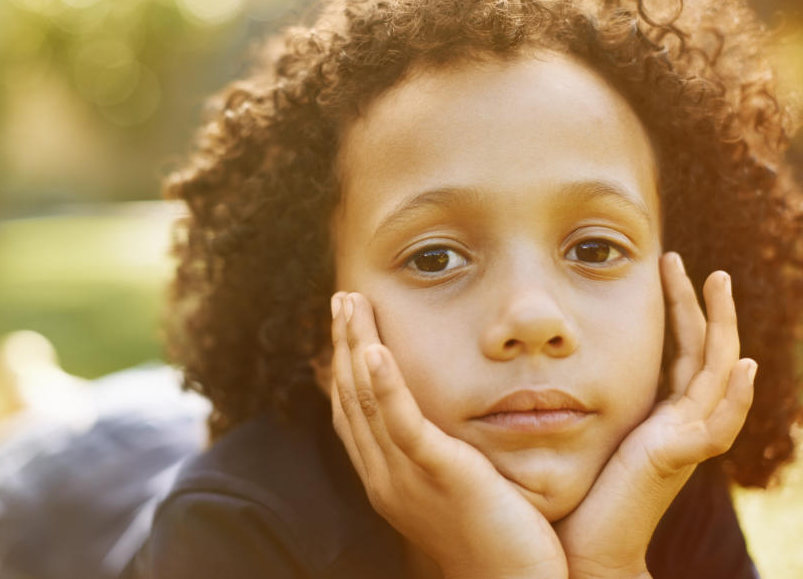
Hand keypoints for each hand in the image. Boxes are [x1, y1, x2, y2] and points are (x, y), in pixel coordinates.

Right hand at [330, 292, 566, 578]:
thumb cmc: (500, 542)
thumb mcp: (459, 491)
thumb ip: (443, 455)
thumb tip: (443, 425)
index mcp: (388, 479)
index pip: (354, 412)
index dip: (346, 365)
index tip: (348, 325)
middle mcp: (385, 476)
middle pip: (352, 398)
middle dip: (344, 344)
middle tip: (343, 299)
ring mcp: (406, 477)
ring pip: (368, 400)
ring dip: (357, 346)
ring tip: (352, 304)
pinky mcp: (438, 474)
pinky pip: (402, 423)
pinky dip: (385, 384)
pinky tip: (377, 349)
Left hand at [554, 253, 755, 578]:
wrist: (579, 548)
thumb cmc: (571, 495)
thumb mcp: (581, 432)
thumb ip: (581, 401)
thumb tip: (547, 368)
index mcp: (656, 415)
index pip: (677, 352)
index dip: (677, 312)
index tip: (662, 272)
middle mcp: (677, 424)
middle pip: (701, 352)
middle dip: (700, 305)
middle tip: (688, 263)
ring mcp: (683, 440)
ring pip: (717, 373)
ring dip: (721, 326)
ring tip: (717, 281)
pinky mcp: (676, 457)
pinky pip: (718, 421)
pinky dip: (736, 396)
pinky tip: (744, 366)